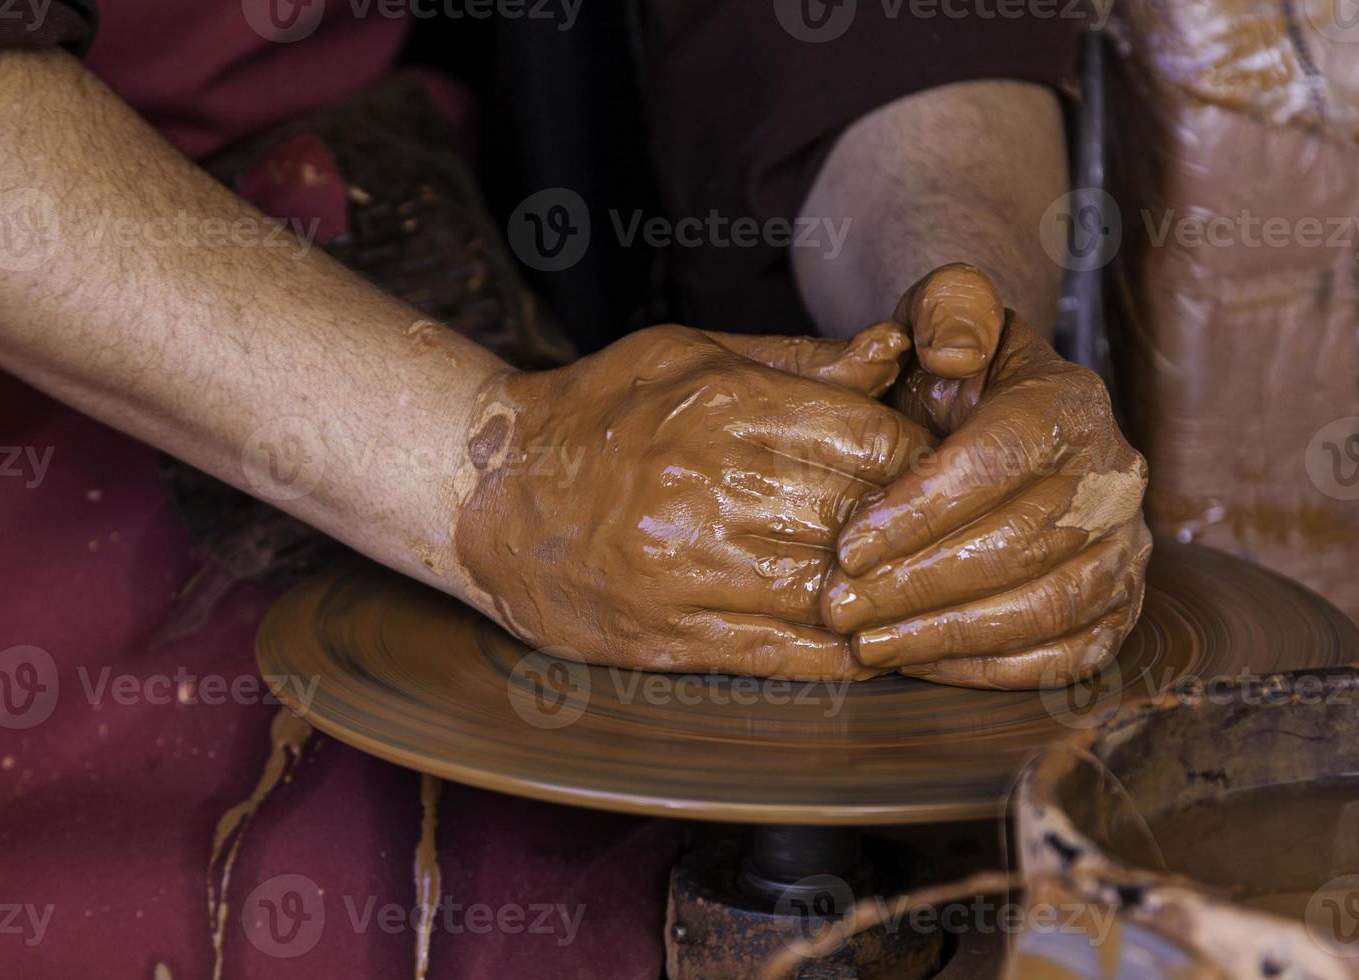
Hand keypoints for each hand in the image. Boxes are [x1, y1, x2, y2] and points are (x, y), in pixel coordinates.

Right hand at [454, 322, 932, 678]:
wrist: (484, 491)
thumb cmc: (597, 411)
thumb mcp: (688, 354)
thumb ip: (797, 361)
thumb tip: (894, 356)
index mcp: (721, 405)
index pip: (871, 440)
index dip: (923, 460)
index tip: (940, 469)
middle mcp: (708, 488)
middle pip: (862, 518)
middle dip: (915, 530)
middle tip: (947, 535)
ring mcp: (686, 570)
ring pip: (831, 593)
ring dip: (885, 599)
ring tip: (918, 592)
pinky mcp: (668, 635)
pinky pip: (783, 655)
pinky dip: (839, 655)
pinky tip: (869, 642)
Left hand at [823, 264, 1151, 689]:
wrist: (991, 412)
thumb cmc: (951, 367)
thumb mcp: (943, 310)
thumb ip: (947, 308)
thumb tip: (953, 352)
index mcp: (1070, 401)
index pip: (1000, 461)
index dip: (922, 510)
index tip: (847, 547)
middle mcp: (1115, 475)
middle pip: (1022, 544)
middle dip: (920, 584)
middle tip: (840, 607)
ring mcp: (1125, 545)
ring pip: (1048, 606)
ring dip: (950, 634)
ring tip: (869, 644)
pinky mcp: (1118, 604)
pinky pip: (1070, 653)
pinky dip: (995, 669)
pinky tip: (922, 664)